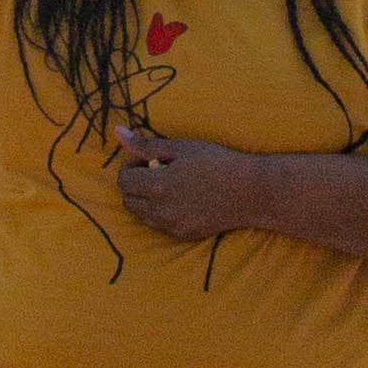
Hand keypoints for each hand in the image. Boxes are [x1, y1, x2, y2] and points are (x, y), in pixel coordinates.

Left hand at [112, 124, 265, 239]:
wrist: (250, 192)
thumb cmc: (217, 162)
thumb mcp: (182, 147)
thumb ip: (146, 144)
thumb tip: (117, 132)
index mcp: (157, 185)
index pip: (123, 181)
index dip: (132, 166)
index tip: (150, 158)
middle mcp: (160, 210)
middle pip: (128, 200)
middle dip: (136, 184)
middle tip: (158, 171)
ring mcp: (172, 225)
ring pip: (141, 215)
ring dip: (146, 200)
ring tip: (170, 185)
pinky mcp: (183, 234)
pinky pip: (159, 225)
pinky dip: (161, 213)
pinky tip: (181, 200)